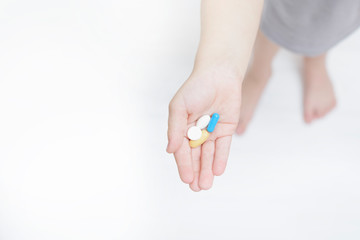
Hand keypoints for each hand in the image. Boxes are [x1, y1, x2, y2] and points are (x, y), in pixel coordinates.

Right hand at [167, 64, 242, 190]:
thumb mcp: (179, 107)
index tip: (187, 179)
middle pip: (195, 156)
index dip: (184, 164)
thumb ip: (174, 128)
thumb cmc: (195, 88)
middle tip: (196, 188)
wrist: (219, 74)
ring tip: (206, 185)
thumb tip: (169, 149)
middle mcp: (195, 131)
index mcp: (181, 127)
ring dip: (206, 170)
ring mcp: (210, 131)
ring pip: (208, 154)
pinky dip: (220, 159)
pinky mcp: (225, 129)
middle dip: (195, 172)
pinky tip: (217, 171)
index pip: (182, 150)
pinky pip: (222, 147)